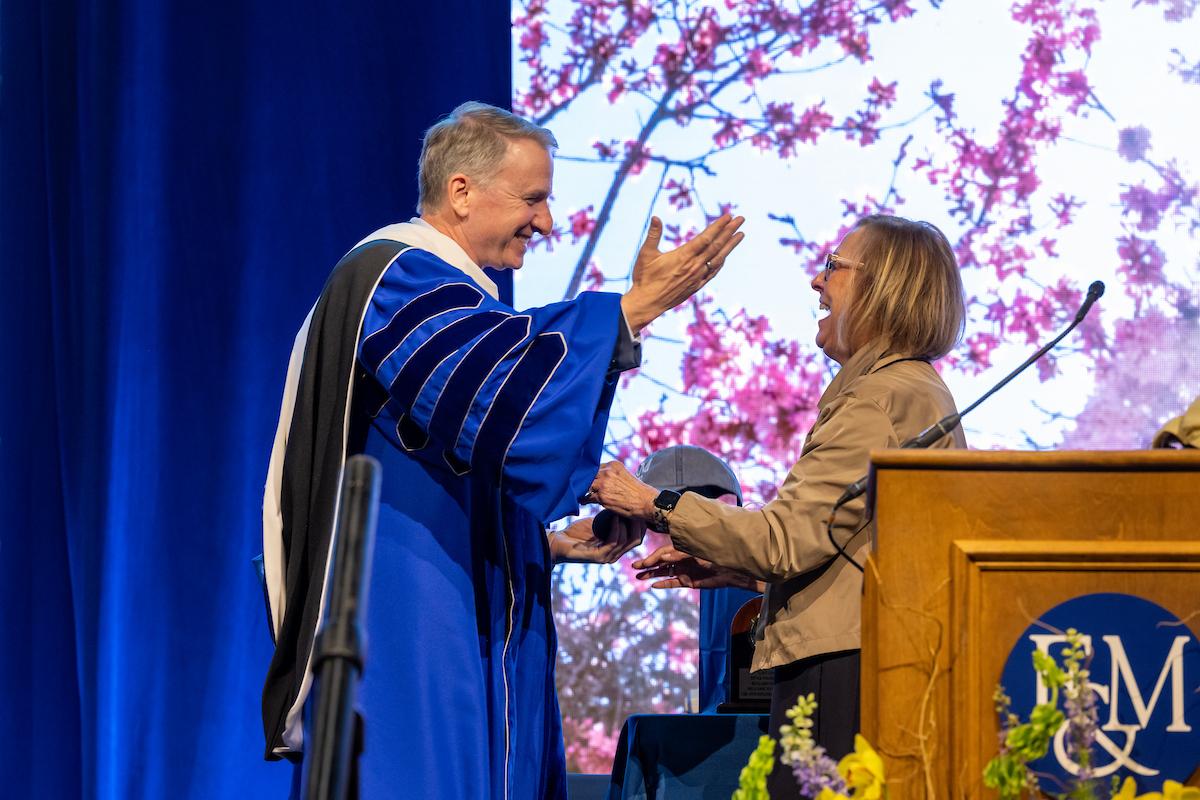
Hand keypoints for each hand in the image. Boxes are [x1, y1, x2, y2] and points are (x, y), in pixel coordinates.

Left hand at [549, 515, 646, 564]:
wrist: (558, 541)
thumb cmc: (576, 533)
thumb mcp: (598, 523)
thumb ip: (610, 518)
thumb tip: (624, 503)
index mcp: (615, 548)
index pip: (637, 538)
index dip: (641, 524)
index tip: (640, 508)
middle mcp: (614, 555)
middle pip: (636, 541)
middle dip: (639, 524)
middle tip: (636, 508)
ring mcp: (606, 557)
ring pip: (626, 541)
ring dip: (626, 524)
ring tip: (623, 510)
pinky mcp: (597, 557)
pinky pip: (612, 542)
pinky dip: (615, 528)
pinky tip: (614, 517)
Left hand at [586, 461, 657, 520]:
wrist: (647, 502)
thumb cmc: (638, 492)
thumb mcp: (625, 476)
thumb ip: (612, 476)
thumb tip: (599, 481)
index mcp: (614, 465)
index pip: (596, 467)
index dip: (590, 475)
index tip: (586, 479)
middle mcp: (608, 471)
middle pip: (588, 475)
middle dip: (584, 481)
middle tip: (580, 487)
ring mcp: (604, 483)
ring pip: (586, 485)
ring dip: (583, 490)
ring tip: (581, 494)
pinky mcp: (602, 496)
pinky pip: (587, 497)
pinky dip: (584, 500)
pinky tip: (583, 502)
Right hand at [620, 213, 745, 330]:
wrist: (647, 303)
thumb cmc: (644, 278)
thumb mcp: (646, 254)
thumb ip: (653, 235)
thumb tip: (656, 217)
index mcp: (683, 256)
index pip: (706, 238)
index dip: (718, 226)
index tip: (728, 216)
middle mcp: (694, 266)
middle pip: (716, 246)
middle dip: (730, 231)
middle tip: (741, 219)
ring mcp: (697, 277)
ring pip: (718, 259)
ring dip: (730, 246)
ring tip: (740, 235)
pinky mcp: (696, 286)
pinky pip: (713, 272)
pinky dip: (721, 262)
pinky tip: (725, 256)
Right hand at [632, 544, 758, 589]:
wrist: (731, 571)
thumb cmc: (715, 558)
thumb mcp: (696, 555)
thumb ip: (679, 555)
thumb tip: (663, 556)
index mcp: (682, 550)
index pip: (663, 553)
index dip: (652, 558)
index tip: (643, 563)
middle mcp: (681, 560)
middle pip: (660, 562)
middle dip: (647, 565)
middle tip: (634, 568)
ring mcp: (684, 571)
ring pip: (664, 573)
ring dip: (652, 575)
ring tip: (639, 577)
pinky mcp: (688, 581)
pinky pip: (673, 583)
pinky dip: (663, 584)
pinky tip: (654, 585)